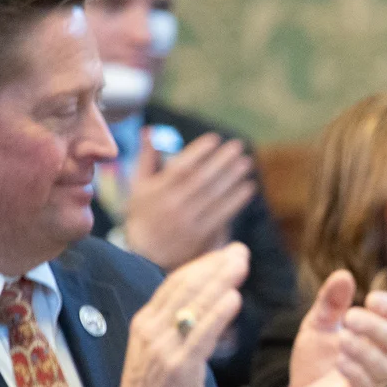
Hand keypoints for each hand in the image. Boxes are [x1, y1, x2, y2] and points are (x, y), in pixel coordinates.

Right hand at [112, 243, 248, 386]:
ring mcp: (164, 347)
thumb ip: (177, 326)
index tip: (225, 253)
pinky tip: (234, 298)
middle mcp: (151, 329)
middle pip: (185, 287)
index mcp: (146, 322)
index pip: (174, 283)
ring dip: (220, 281)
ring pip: (193, 305)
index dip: (201, 265)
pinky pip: (200, 335)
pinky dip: (218, 314)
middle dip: (214, 266)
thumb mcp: (159, 349)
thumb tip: (203, 305)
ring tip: (242, 263)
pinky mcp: (179, 366)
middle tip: (240, 250)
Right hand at [123, 131, 255, 270]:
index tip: (215, 138)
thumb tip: (150, 130)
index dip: (199, 151)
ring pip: (214, 196)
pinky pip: (223, 214)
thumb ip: (147, 158)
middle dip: (222, 161)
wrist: (146, 255)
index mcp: (156, 191)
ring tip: (247, 163)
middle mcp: (172, 205)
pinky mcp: (202, 235)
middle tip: (238, 146)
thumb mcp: (138, 187)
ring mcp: (188, 221)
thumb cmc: (143, 215)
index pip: (180, 167)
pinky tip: (249, 187)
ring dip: (233, 178)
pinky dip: (237, 200)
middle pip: (202, 179)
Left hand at [278, 269, 386, 386]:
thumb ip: (330, 303)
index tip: (371, 297)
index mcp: (377, 341)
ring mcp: (372, 386)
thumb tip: (344, 274)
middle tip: (349, 317)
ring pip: (382, 366)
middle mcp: (381, 363)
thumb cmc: (315, 365)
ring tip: (342, 339)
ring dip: (363, 349)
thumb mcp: (317, 326)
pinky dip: (355, 372)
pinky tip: (341, 361)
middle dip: (374, 325)